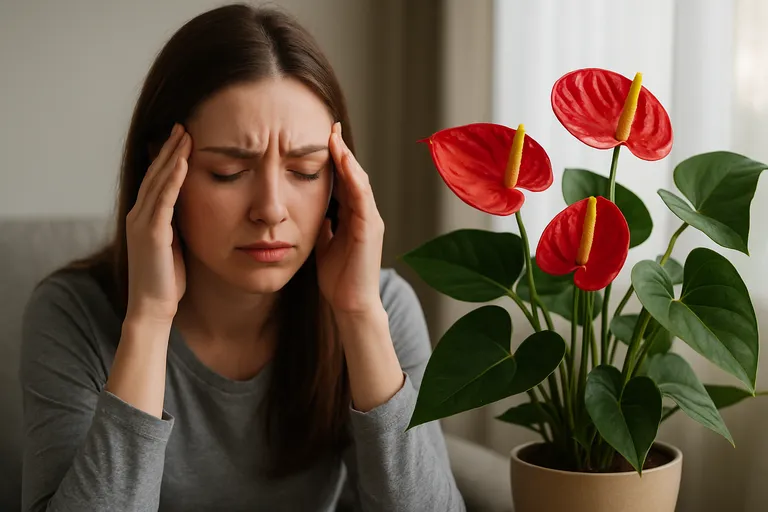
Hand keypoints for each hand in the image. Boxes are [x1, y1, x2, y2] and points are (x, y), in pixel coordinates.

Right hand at [125, 123, 190, 322]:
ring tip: (184, 134)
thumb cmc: (167, 280)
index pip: (157, 180)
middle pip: (155, 174)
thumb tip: (192, 211)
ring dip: (171, 156)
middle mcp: (138, 215)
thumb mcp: (174, 245)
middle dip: (169, 149)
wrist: (153, 307)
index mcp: (145, 218)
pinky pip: (163, 199)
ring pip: (158, 181)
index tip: (183, 138)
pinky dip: (172, 179)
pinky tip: (182, 162)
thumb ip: (177, 225)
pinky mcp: (152, 232)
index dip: (168, 158)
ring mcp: (143, 223)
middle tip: (183, 125)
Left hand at [316, 122, 384, 314]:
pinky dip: (354, 179)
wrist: (351, 304)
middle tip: (330, 126)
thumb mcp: (324, 243)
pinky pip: (362, 199)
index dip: (334, 159)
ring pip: (360, 182)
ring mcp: (370, 221)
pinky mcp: (370, 230)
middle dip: (341, 150)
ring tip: (334, 138)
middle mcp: (365, 214)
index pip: (344, 180)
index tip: (322, 137)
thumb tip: (308, 207)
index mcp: (353, 216)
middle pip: (353, 174)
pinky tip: (345, 164)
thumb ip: (321, 224)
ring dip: (347, 159)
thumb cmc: (338, 278)